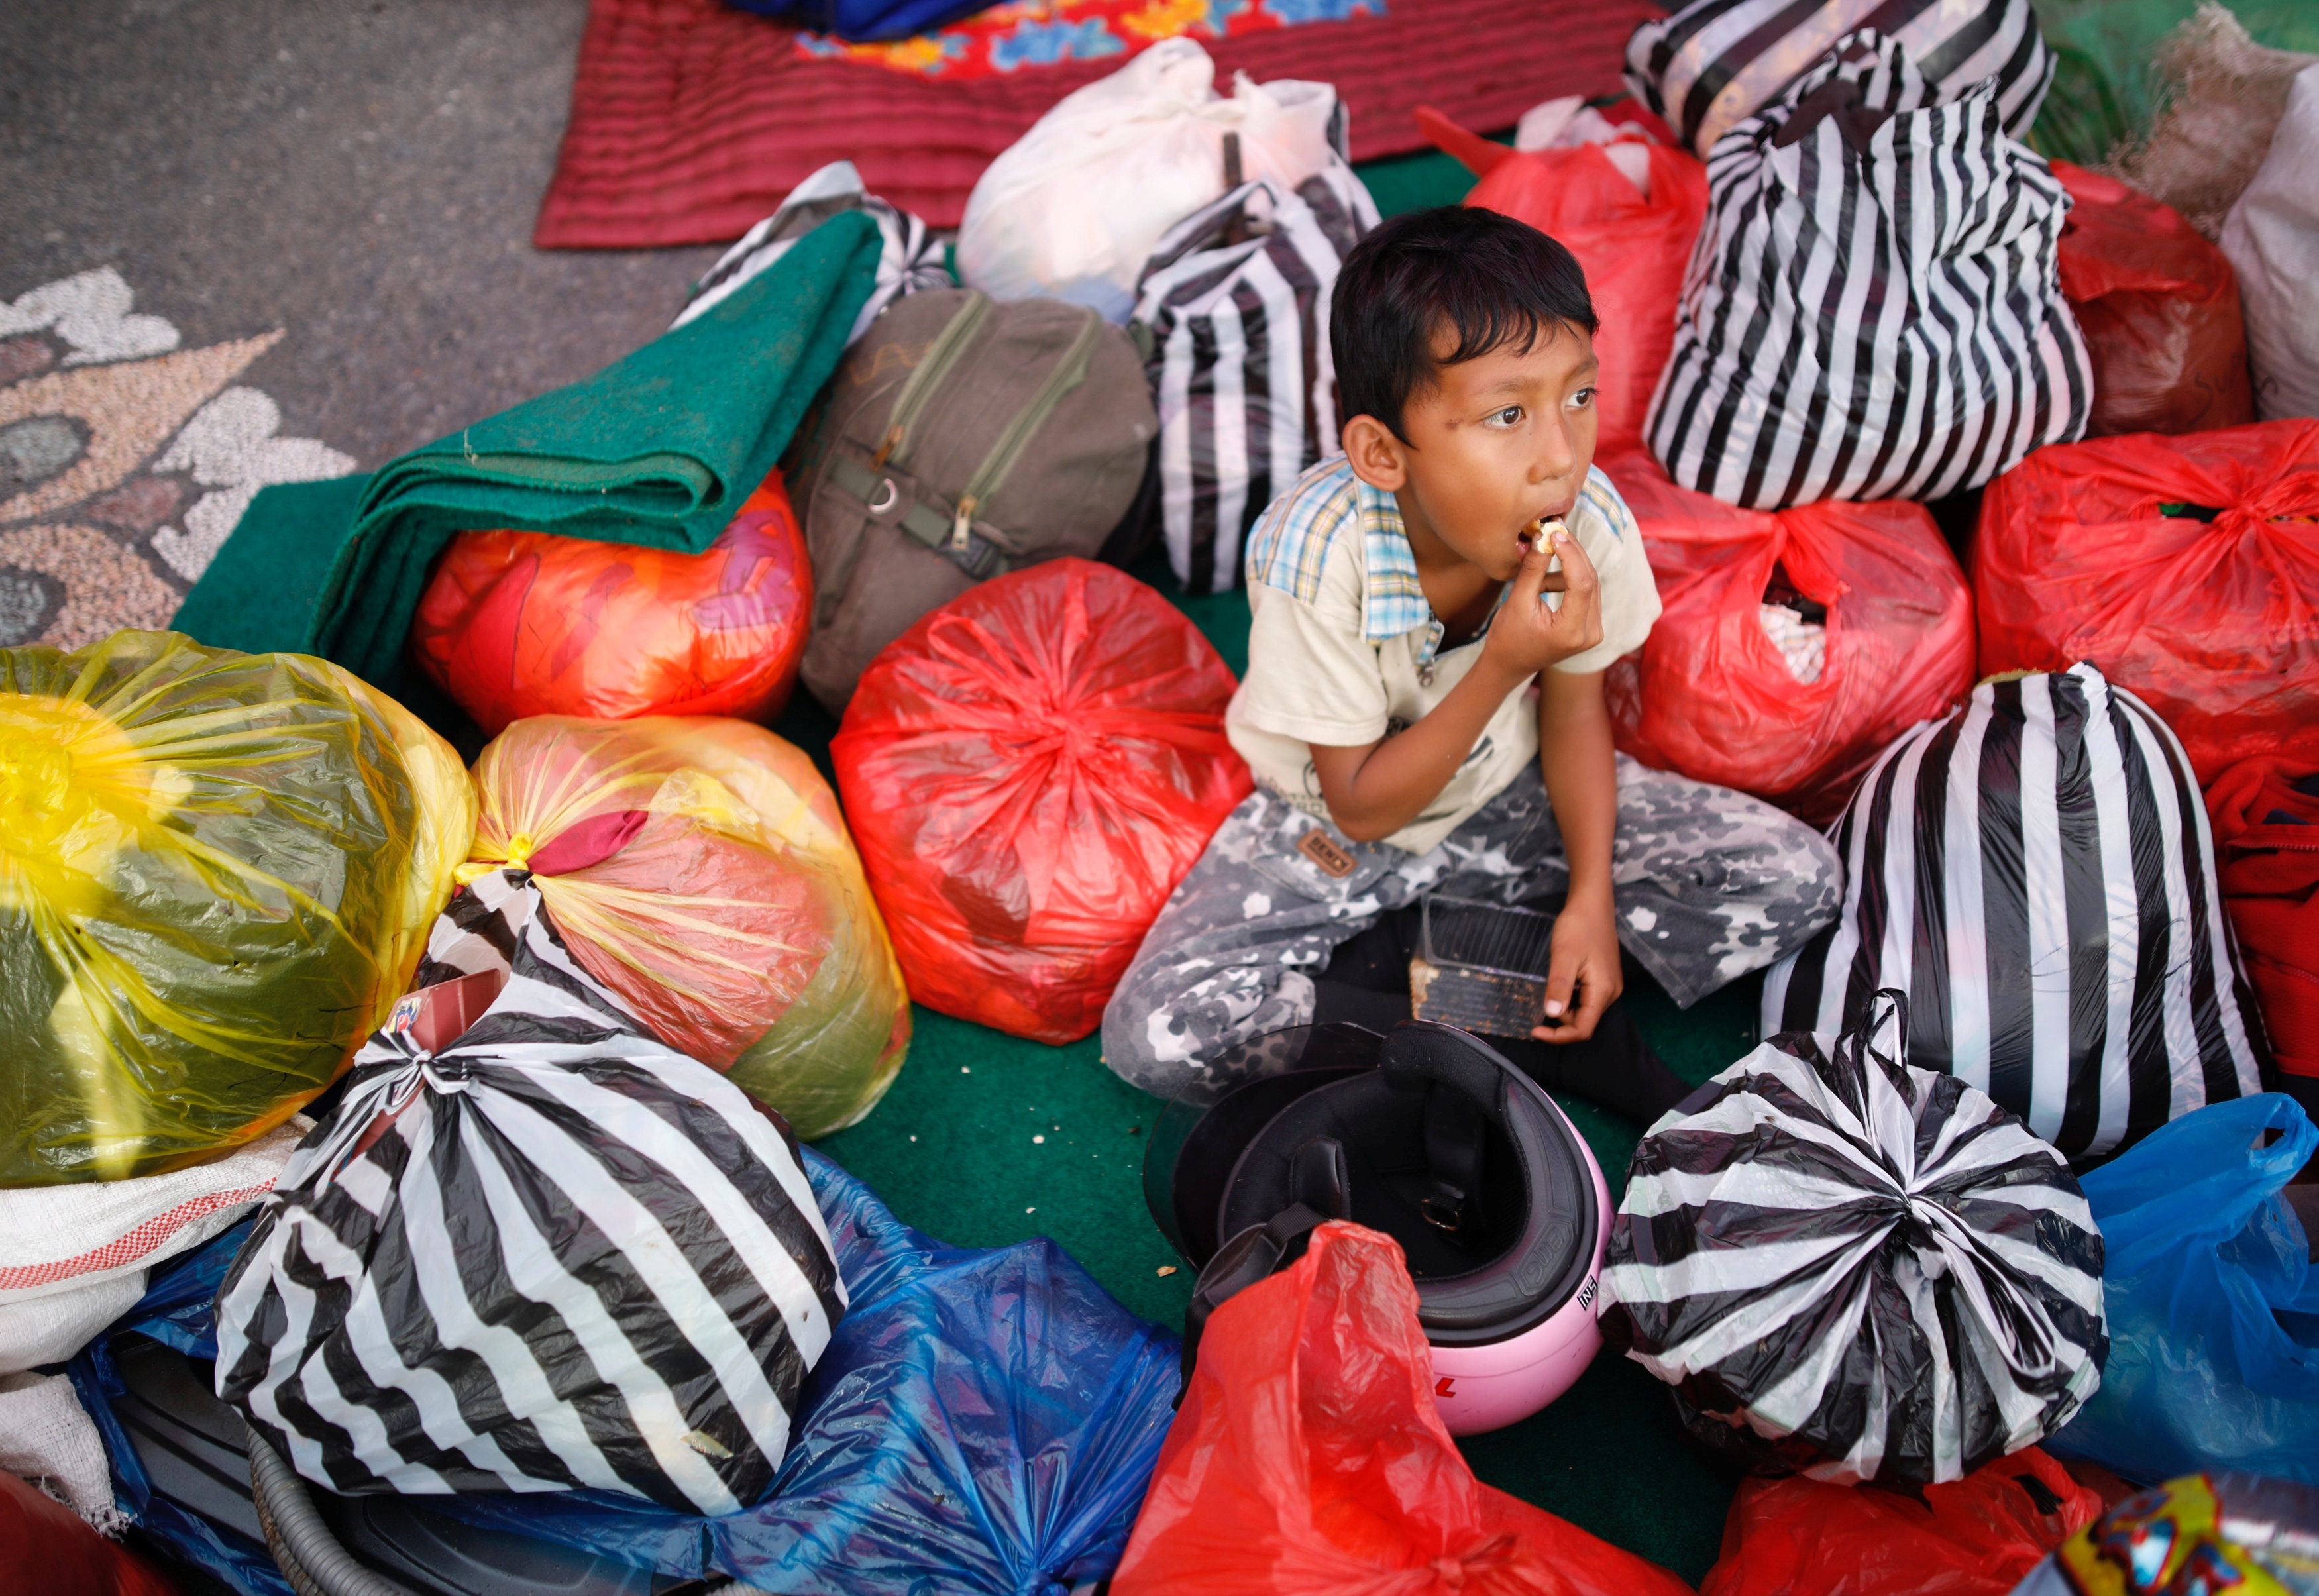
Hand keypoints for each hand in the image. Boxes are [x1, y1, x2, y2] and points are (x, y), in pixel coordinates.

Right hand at [1481, 523, 1603, 684]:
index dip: (1570, 554)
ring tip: (1543, 556)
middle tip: (1554, 531)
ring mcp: (1593, 631)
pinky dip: (1568, 579)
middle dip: (1572, 552)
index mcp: (1572, 632)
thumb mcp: (1517, 601)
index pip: (1581, 583)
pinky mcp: (1590, 626)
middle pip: (1590, 579)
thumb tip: (1543, 537)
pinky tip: (1546, 580)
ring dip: (1569, 564)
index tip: (1554, 533)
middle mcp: (1590, 633)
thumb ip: (1533, 569)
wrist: (1509, 664)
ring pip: (1589, 582)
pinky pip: (1585, 591)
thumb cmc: (1507, 638)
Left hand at [1533, 894, 1622, 1043]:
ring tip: (1551, 986)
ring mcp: (1609, 985)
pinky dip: (1571, 998)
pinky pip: (1587, 999)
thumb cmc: (1578, 926)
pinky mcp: (1604, 978)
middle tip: (1541, 1001)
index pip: (1583, 1029)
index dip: (1559, 1036)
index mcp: (1603, 991)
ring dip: (1565, 1008)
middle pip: (1585, 1022)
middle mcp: (1611, 993)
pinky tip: (1561, 982)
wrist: (1592, 903)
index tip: (1535, 1030)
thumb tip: (1553, 1015)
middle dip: (1561, 1020)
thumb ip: (1559, 986)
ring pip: (1585, 1011)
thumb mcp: (1564, 956)